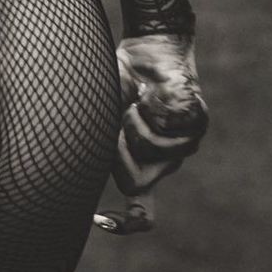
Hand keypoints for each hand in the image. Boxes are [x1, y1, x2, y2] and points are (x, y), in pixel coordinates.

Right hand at [94, 32, 209, 235]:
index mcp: (141, 166)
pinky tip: (152, 93)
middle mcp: (164, 162)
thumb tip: (75, 164)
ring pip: (153, 152)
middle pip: (135, 180)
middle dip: (118, 150)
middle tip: (118, 118)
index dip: (125, 222)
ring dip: (134, 123)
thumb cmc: (120, 81)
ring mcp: (183, 145)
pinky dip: (151, 108)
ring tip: (137, 102)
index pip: (143, 212)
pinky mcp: (196, 124)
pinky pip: (168, 129)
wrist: (147, 50)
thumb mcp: (102, 116)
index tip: (100, 221)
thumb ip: (98, 143)